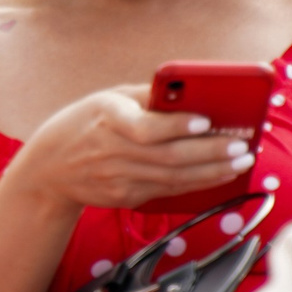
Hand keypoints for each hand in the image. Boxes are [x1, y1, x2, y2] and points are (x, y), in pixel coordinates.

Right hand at [15, 85, 253, 212]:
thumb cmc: (86, 121)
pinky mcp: (126, 197)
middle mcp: (112, 151)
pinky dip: (197, 183)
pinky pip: (167, 190)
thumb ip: (148, 97)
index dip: (175, 126)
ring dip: (212, 171)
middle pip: (168, 156)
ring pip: (174, 177)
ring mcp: (119, 179)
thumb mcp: (108, 98)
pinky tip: (221, 175)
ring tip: (241, 161)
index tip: (205, 121)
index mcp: (106, 118)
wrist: (49, 167)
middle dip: (210, 152)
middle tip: (242, 145)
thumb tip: (195, 94)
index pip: (144, 127)